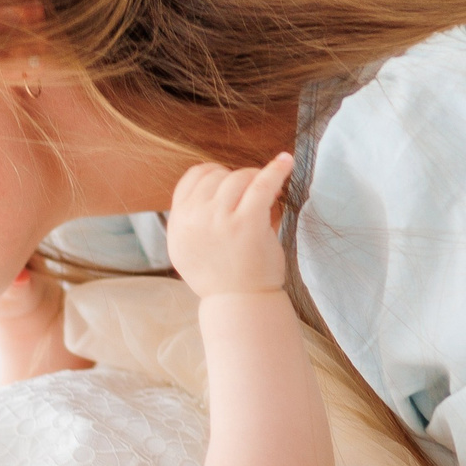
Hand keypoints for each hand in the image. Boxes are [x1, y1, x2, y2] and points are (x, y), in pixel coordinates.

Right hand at [165, 155, 292, 297]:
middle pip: (218, 175)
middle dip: (238, 180)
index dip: (214, 174)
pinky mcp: (247, 222)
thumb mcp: (186, 247)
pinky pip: (262, 184)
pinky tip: (287, 161)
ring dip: (256, 179)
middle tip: (254, 195)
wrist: (238, 303)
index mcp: (179, 221)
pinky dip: (276, 170)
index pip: (193, 177)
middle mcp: (195, 217)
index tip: (230, 184)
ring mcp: (220, 219)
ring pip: (239, 177)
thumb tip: (214, 181)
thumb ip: (191, 217)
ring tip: (268, 193)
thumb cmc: (219, 276)